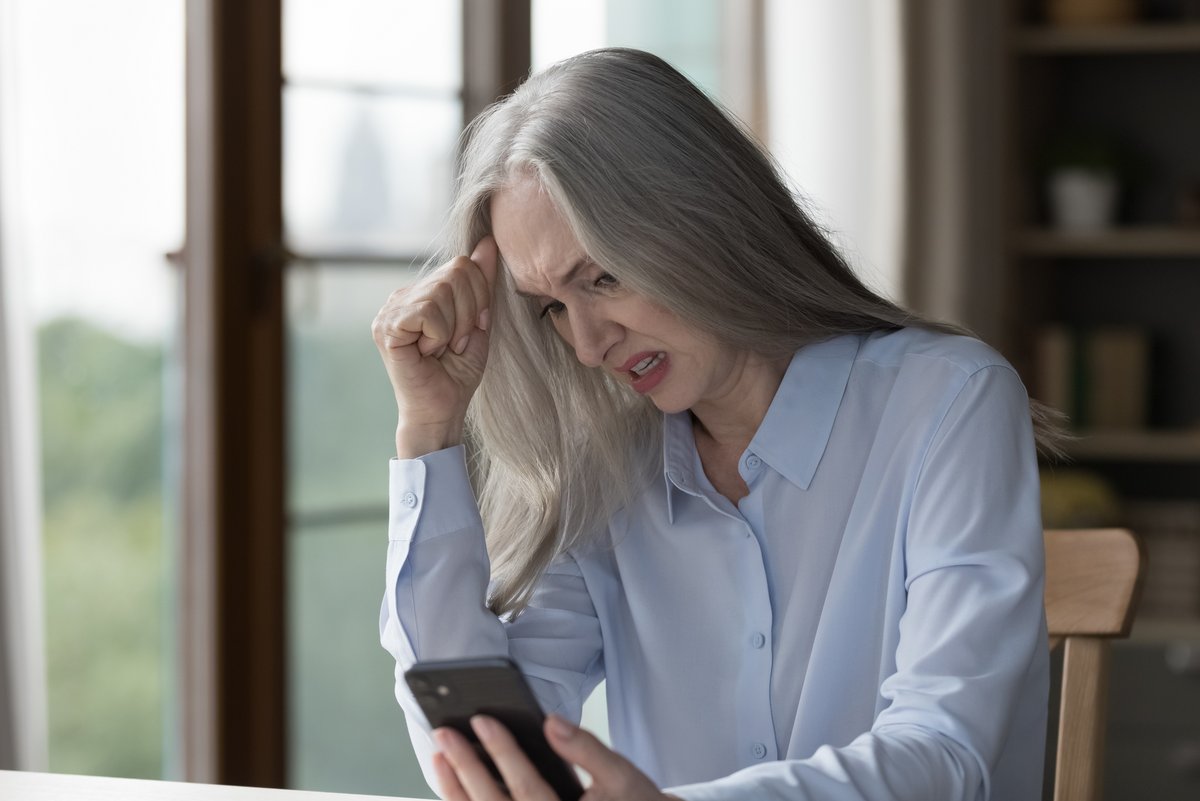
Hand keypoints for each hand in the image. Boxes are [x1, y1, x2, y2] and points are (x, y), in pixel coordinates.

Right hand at [370, 237, 498, 456]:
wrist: (441, 412)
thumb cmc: (457, 374)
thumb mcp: (478, 322)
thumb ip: (481, 284)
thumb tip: (488, 242)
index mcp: (421, 294)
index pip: (462, 266)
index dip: (478, 299)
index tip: (468, 333)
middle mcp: (401, 297)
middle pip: (456, 272)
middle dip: (469, 312)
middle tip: (455, 344)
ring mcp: (390, 310)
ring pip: (444, 291)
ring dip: (455, 327)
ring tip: (441, 350)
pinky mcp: (386, 327)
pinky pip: (429, 311)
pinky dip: (440, 335)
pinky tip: (427, 353)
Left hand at [432, 714, 676, 800]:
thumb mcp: (621, 774)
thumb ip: (586, 748)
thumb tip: (551, 722)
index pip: (526, 785)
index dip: (502, 751)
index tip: (481, 721)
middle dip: (466, 768)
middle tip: (444, 734)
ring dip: (457, 792)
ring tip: (440, 759)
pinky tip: (453, 786)